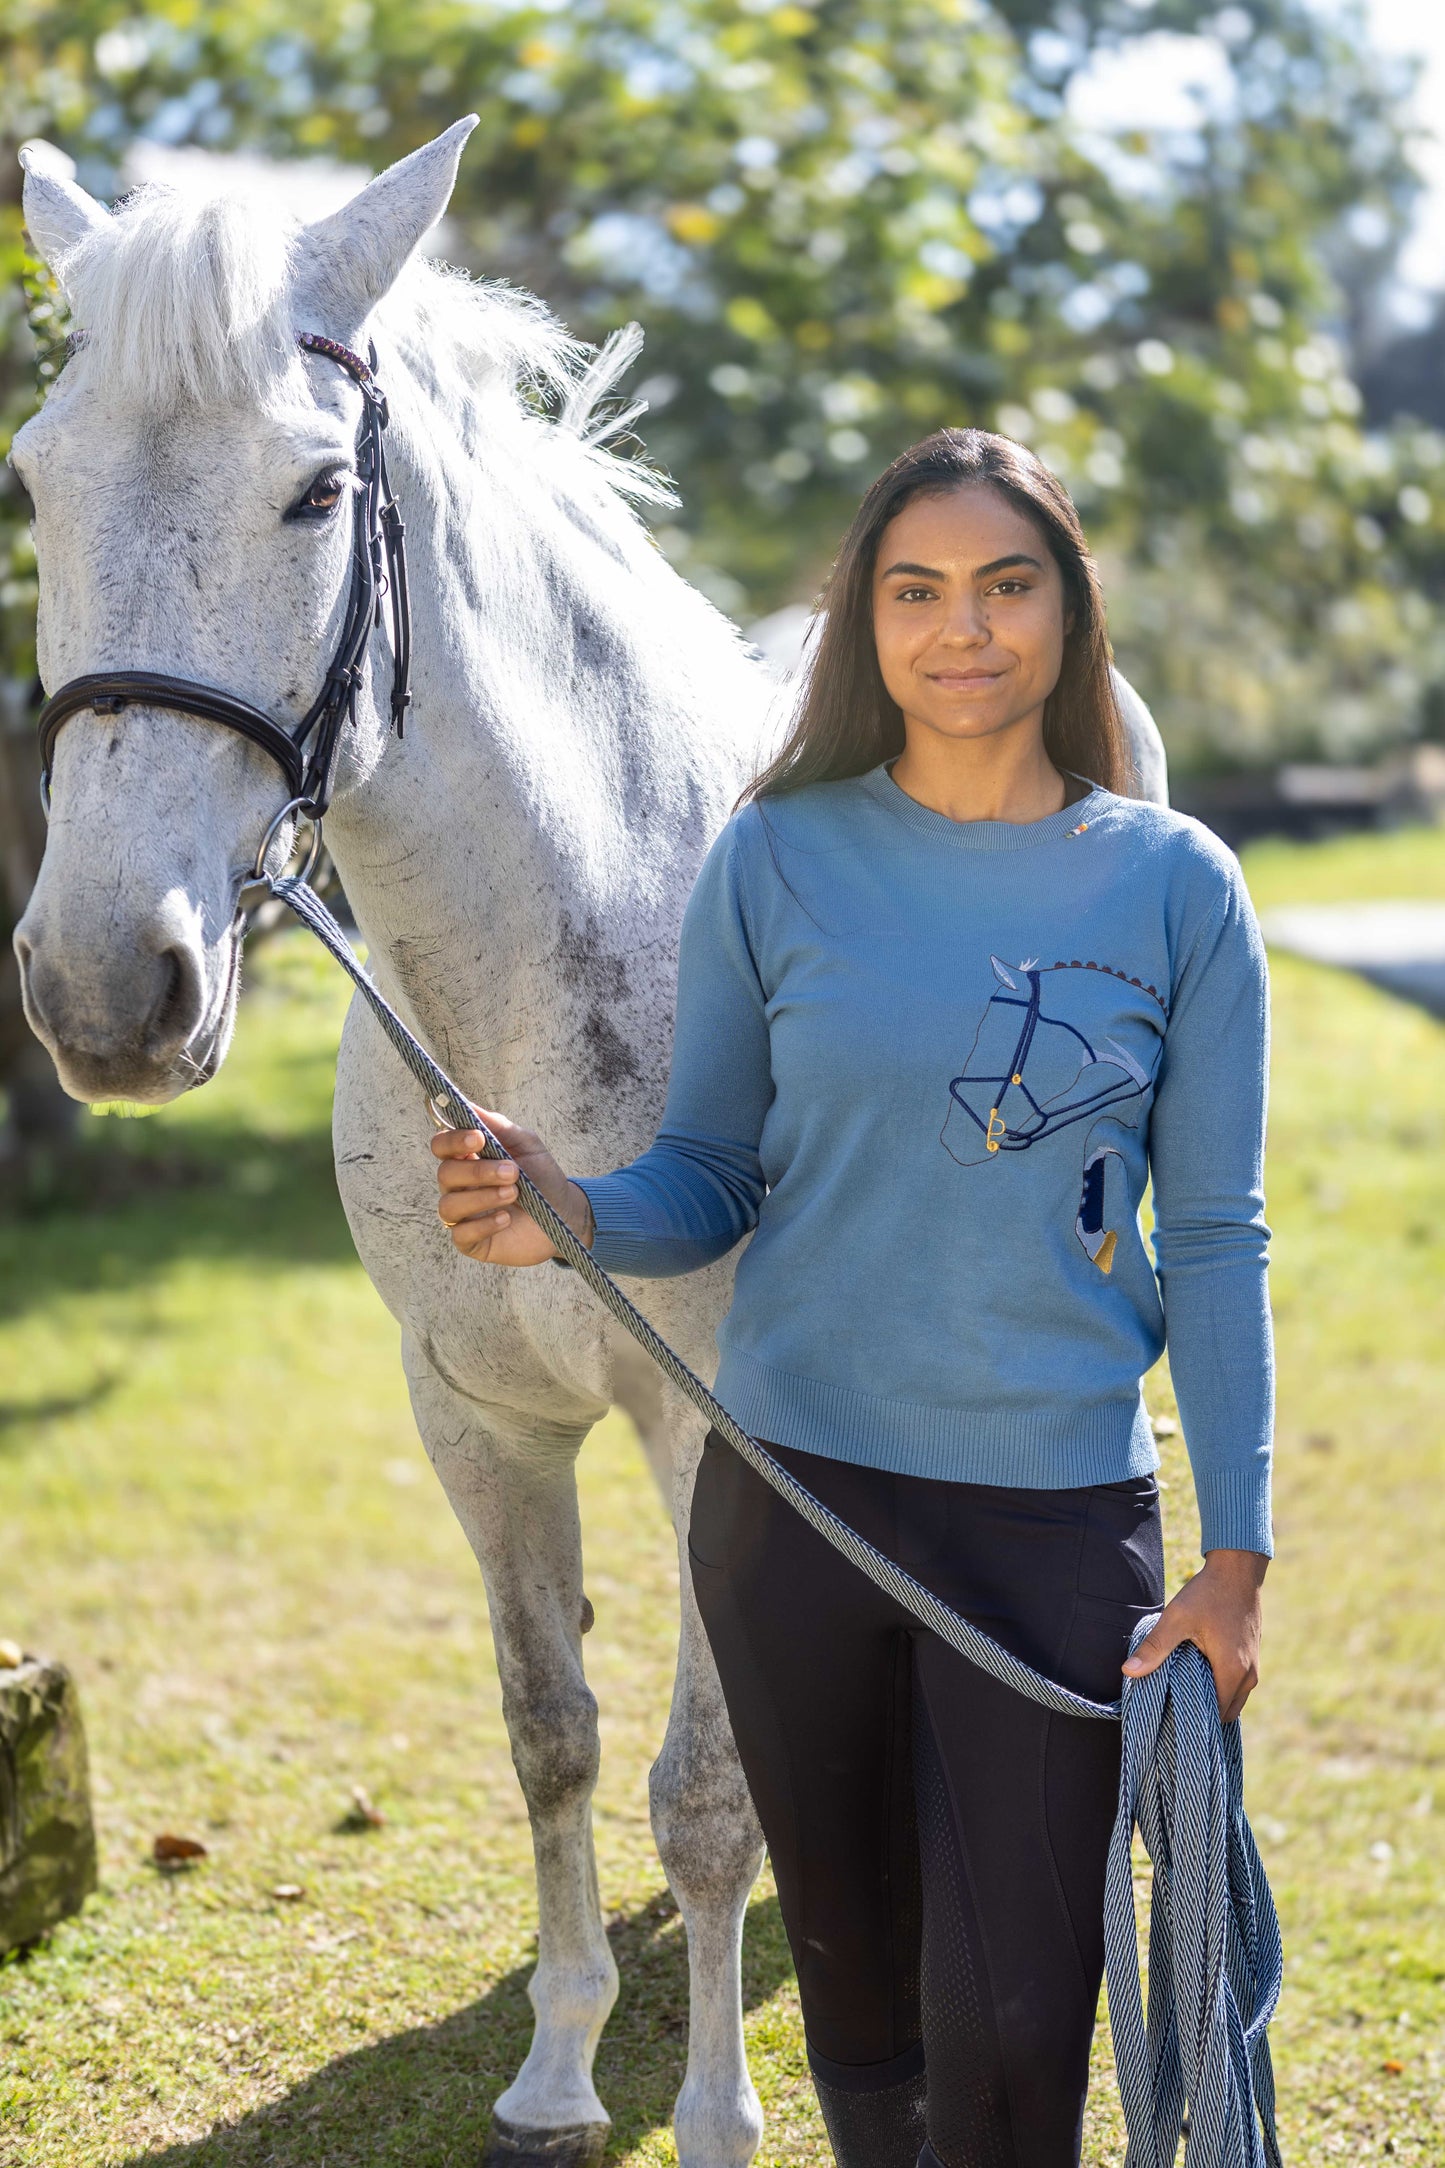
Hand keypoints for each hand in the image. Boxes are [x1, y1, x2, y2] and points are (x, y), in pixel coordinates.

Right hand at [432, 1111, 594, 1267]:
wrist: (565, 1216)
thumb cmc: (543, 1178)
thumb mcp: (528, 1146)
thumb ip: (499, 1126)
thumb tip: (468, 1106)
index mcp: (468, 1159)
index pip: (441, 1145)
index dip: (453, 1140)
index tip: (478, 1139)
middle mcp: (460, 1186)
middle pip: (445, 1174)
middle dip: (478, 1171)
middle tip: (512, 1172)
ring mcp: (463, 1214)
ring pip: (448, 1205)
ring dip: (482, 1197)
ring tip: (514, 1194)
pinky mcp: (471, 1241)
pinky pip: (460, 1234)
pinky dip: (484, 1224)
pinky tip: (506, 1218)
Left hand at [1121, 1549, 1267, 1723]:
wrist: (1238, 1570)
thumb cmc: (1208, 1593)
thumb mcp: (1177, 1619)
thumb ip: (1155, 1648)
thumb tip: (1128, 1672)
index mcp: (1233, 1671)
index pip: (1216, 1714)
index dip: (1195, 1720)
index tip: (1173, 1717)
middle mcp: (1249, 1675)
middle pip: (1227, 1712)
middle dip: (1204, 1714)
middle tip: (1176, 1707)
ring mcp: (1254, 1666)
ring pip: (1234, 1699)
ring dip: (1214, 1700)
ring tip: (1185, 1693)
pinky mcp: (1253, 1656)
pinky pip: (1238, 1686)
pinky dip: (1222, 1687)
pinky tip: (1199, 1676)